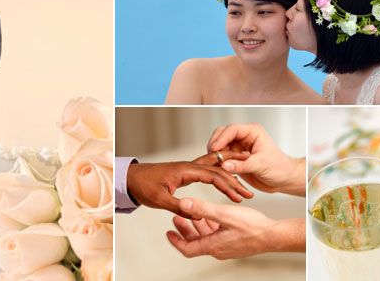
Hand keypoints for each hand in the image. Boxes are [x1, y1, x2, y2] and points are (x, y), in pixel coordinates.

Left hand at [127, 151, 252, 217]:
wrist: (131, 177)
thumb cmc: (143, 185)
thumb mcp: (159, 200)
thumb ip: (179, 207)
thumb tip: (197, 214)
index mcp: (185, 171)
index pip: (213, 175)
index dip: (227, 186)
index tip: (238, 195)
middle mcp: (189, 166)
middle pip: (218, 170)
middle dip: (234, 181)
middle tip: (247, 192)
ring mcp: (188, 168)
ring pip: (214, 167)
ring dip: (229, 174)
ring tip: (244, 181)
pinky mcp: (186, 172)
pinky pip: (207, 170)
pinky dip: (220, 174)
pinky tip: (225, 179)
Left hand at [166, 197, 305, 258]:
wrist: (273, 235)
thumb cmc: (252, 227)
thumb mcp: (224, 214)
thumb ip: (203, 209)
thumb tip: (184, 204)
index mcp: (212, 245)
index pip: (187, 248)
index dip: (175, 240)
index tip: (168, 232)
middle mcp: (218, 248)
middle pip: (195, 242)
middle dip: (184, 230)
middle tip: (177, 218)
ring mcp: (226, 246)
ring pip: (206, 237)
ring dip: (197, 226)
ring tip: (191, 213)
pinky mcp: (234, 242)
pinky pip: (217, 234)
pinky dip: (210, 225)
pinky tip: (212, 214)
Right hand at [207, 123, 304, 195]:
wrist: (283, 179)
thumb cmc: (280, 168)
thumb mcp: (261, 165)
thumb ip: (242, 165)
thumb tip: (225, 165)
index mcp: (252, 132)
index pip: (232, 130)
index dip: (221, 138)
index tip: (215, 149)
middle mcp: (244, 137)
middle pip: (222, 134)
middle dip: (215, 145)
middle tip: (211, 157)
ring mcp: (238, 147)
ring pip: (220, 146)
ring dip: (215, 154)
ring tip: (214, 164)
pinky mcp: (235, 157)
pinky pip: (222, 157)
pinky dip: (218, 162)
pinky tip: (218, 169)